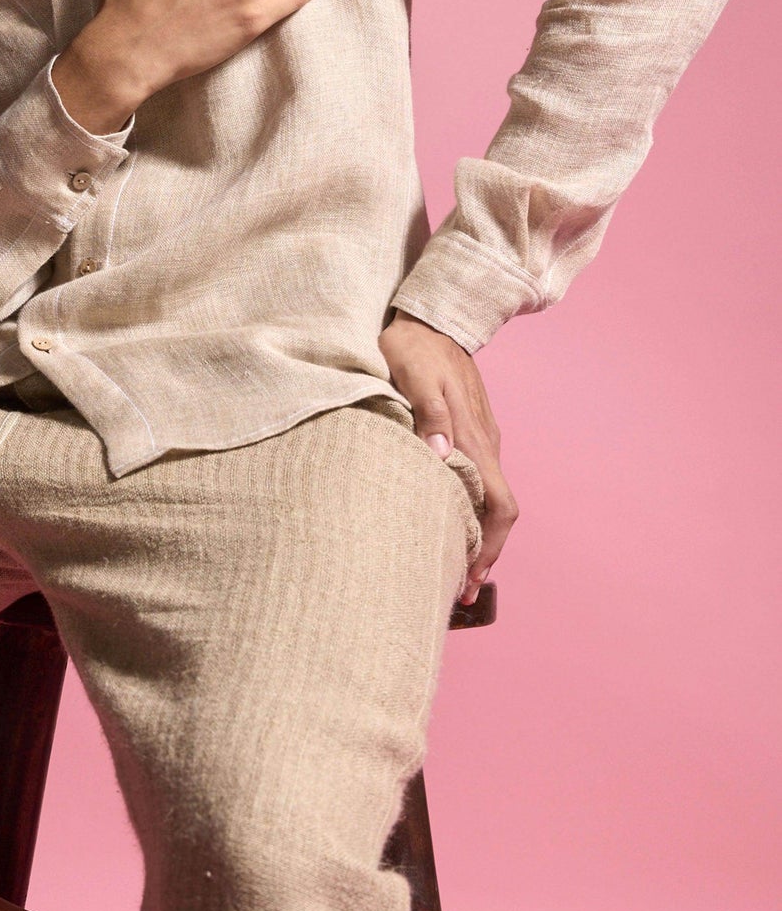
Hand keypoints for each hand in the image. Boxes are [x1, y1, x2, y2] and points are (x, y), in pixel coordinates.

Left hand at [377, 310, 518, 604]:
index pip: (498, 505)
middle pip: (499, 513)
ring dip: (477, 535)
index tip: (469, 578)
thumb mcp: (411, 375)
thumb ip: (427, 414)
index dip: (489, 546)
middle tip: (459, 593)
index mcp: (473, 438)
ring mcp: (480, 438)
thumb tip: (439, 457)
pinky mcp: (469, 432)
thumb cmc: (413, 348)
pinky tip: (446, 522)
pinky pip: (478, 482)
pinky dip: (469, 511)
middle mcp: (484, 444)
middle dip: (484, 555)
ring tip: (451, 569)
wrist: (430, 317)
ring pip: (488, 499)